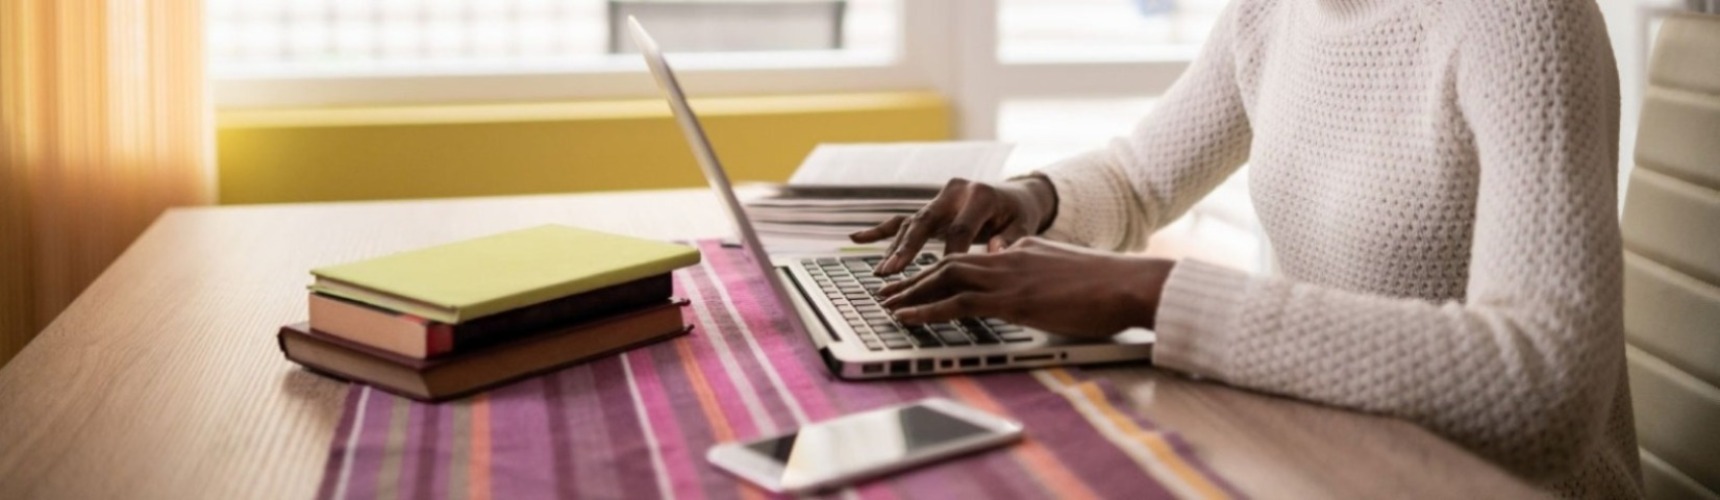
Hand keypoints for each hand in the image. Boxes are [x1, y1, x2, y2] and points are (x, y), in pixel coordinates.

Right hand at [849, 176, 1057, 275]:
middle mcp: (954, 193)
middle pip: (926, 222)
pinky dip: (879, 230)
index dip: (951, 255)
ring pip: (911, 223)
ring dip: (894, 248)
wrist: (1015, 196)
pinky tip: (856, 238)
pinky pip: (901, 219)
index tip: (941, 280)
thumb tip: (996, 251)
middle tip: (892, 271)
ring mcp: (938, 198)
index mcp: (979, 196)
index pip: (961, 229)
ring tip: (882, 273)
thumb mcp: (1024, 226)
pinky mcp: (929, 207)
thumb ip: (1011, 239)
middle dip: (908, 249)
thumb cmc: (1019, 215)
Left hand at [877, 237, 1175, 337]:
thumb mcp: (1068, 277)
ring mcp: (1008, 276)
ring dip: (910, 292)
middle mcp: (1009, 257)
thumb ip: (1044, 279)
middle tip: (888, 291)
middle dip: (915, 278)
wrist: (1129, 283)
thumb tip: (1035, 293)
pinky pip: (956, 303)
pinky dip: (925, 309)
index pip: (974, 260)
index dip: (943, 271)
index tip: (924, 282)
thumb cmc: (1110, 287)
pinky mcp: (1010, 299)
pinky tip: (905, 317)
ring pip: (944, 278)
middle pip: (949, 263)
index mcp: (1023, 251)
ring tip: (886, 305)